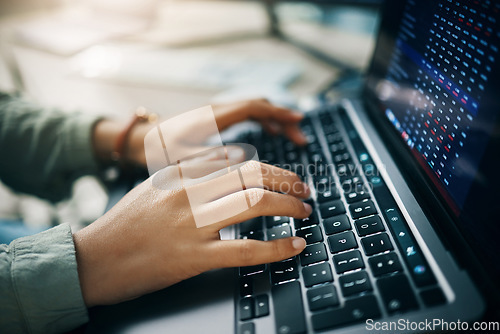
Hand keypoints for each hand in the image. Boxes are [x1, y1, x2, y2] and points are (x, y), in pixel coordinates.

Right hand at [73, 161, 310, 305]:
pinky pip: (245, 250)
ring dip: (288, 205)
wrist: (93, 259)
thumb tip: (230, 159)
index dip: (270, 167)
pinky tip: (295, 246)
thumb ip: (191, 171)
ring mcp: (192, 224)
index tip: (285, 175)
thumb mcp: (156, 186)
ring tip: (304, 210)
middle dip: (287, 180)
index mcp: (180, 173)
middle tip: (304, 189)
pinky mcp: (193, 257)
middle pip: (252, 174)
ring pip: (254, 203)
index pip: (237, 159)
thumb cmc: (124, 224)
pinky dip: (277, 248)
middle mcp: (189, 192)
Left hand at [108, 99, 305, 167]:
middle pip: (258, 105)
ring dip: (273, 120)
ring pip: (252, 109)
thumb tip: (243, 158)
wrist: (136, 143)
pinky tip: (267, 135)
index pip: (254, 107)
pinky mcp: (212, 120)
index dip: (279, 113)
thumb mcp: (182, 160)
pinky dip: (261, 122)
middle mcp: (216, 110)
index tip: (299, 122)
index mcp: (212, 117)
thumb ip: (211, 160)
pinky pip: (243, 115)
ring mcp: (215, 114)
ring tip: (291, 137)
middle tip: (301, 138)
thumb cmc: (157, 153)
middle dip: (283, 118)